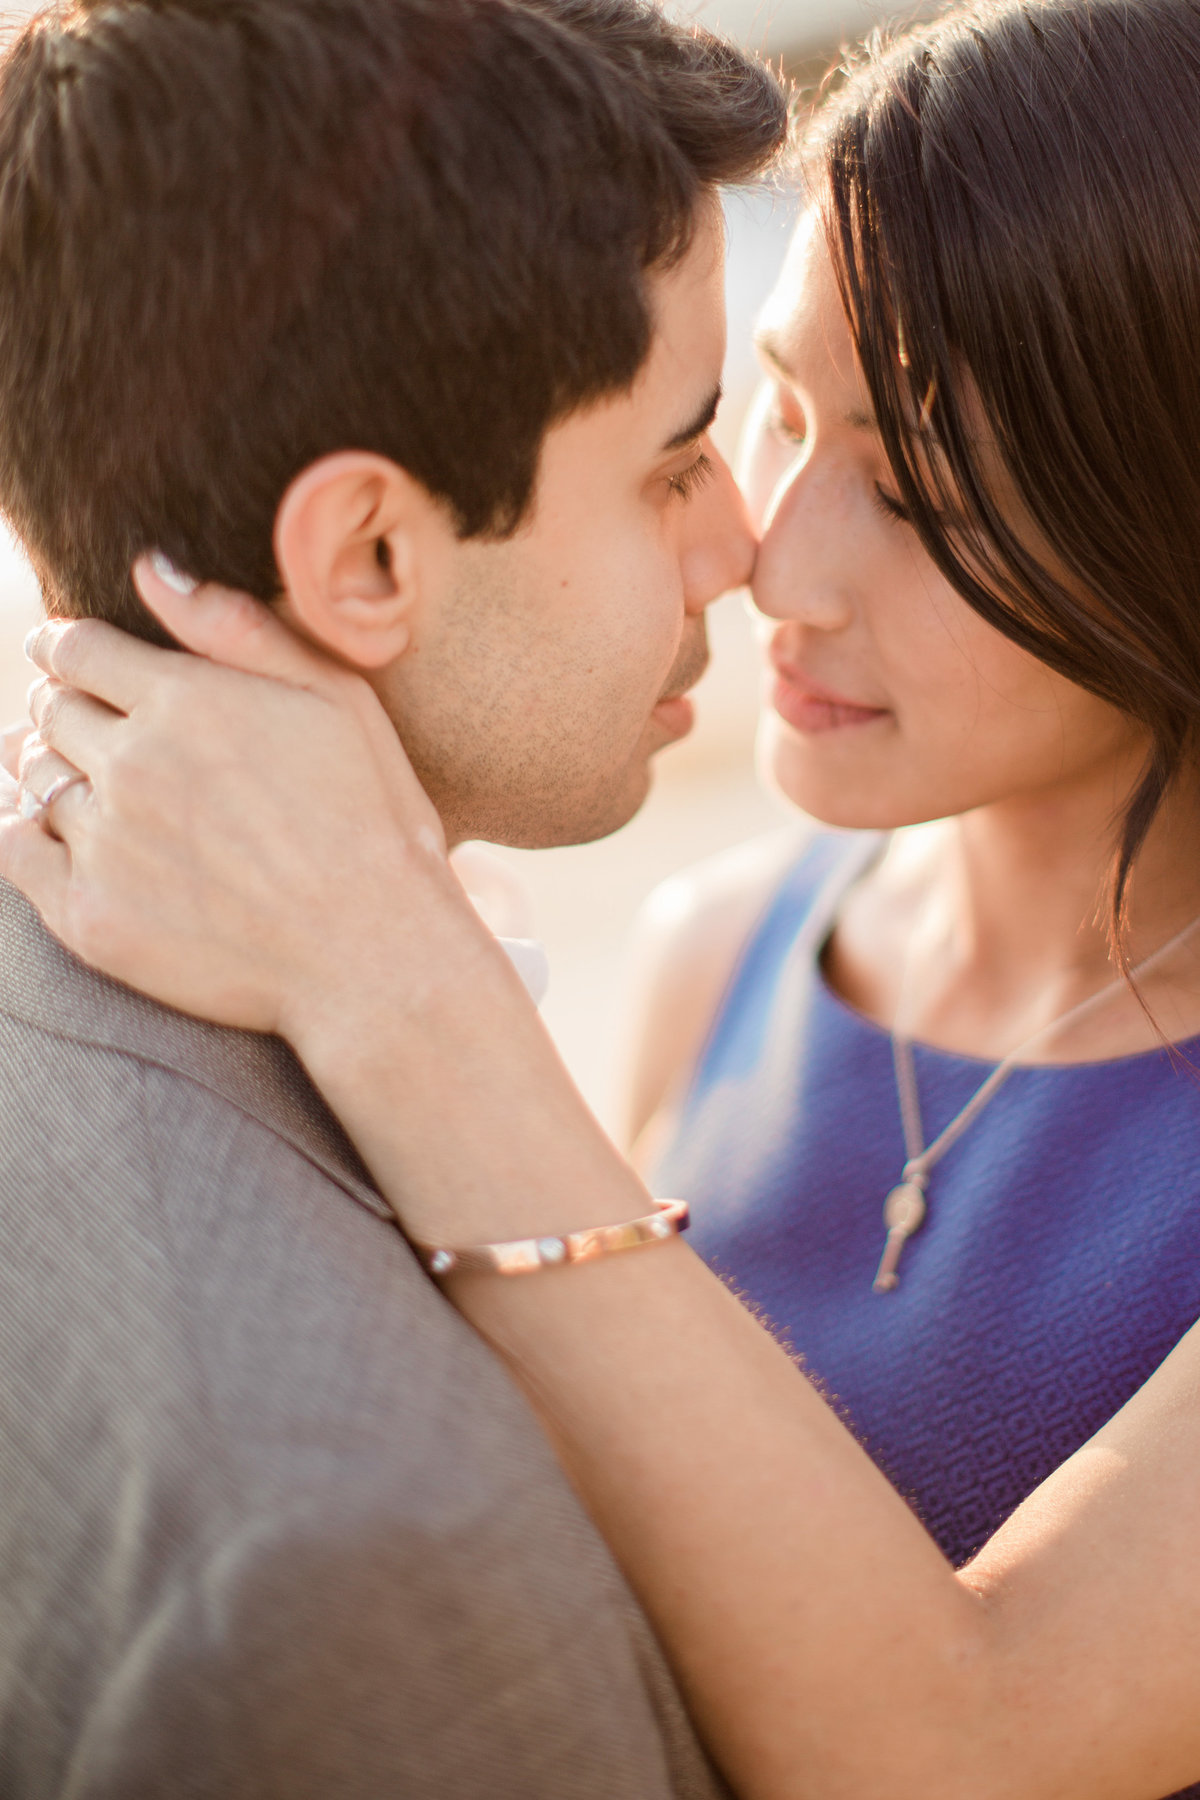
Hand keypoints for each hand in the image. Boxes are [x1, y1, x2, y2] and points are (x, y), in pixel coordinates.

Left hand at [0, 559, 478, 1042]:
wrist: (373, 957)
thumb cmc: (375, 824)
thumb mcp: (337, 701)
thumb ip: (238, 629)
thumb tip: (149, 569)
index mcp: (186, 700)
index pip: (77, 649)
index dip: (67, 648)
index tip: (69, 657)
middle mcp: (132, 764)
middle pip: (51, 711)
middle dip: (63, 707)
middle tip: (87, 724)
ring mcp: (105, 843)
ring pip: (32, 779)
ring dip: (48, 770)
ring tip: (84, 784)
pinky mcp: (89, 916)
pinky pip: (15, 851)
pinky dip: (21, 831)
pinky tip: (49, 835)